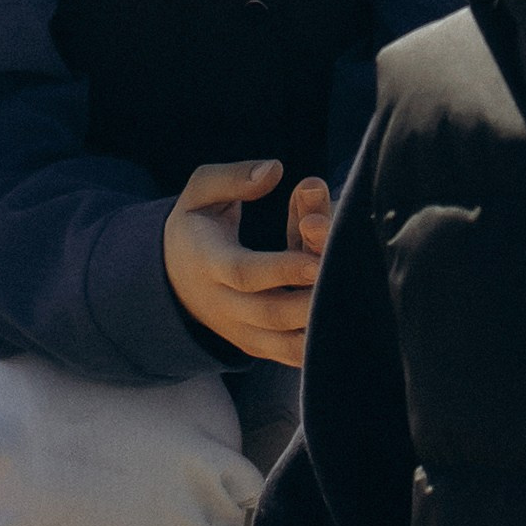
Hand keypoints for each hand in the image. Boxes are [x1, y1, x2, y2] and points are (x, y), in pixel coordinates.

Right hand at [161, 160, 330, 366]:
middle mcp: (224, 305)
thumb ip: (232, 178)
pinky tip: (348, 325)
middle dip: (311, 299)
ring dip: (320, 326)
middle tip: (348, 281)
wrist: (172, 279)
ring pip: (285, 342)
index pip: (245, 272)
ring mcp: (241, 331)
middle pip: (271, 312)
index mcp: (208, 263)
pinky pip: (290, 356)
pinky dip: (319, 348)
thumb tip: (275, 169)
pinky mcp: (257, 346)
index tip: (315, 260)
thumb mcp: (200, 194)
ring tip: (353, 304)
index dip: (282, 269)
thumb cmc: (196, 226)